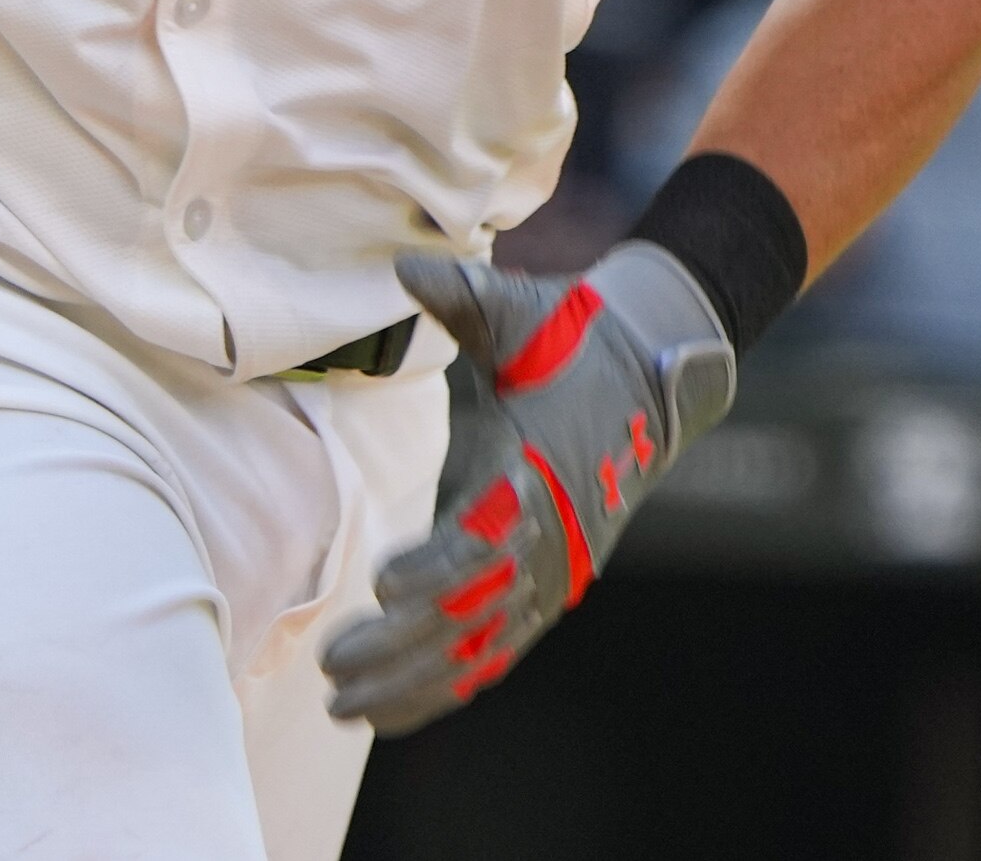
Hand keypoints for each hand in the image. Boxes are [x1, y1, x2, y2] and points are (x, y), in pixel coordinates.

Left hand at [319, 243, 733, 734]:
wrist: (647, 372)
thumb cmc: (567, 340)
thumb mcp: (520, 311)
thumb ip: (463, 295)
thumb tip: (408, 265)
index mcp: (540, 471)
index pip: (488, 537)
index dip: (437, 566)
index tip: (383, 584)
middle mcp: (550, 536)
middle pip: (472, 611)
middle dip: (401, 649)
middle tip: (332, 670)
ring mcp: (551, 572)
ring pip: (479, 649)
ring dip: (410, 683)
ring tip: (340, 704)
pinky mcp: (545, 592)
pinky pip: (493, 655)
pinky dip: (442, 691)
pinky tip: (385, 715)